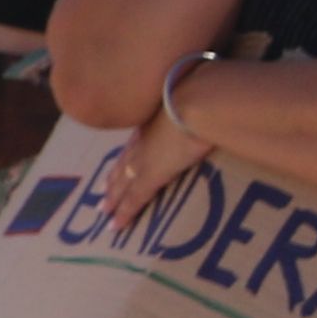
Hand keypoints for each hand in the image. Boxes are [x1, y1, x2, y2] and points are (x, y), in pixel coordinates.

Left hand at [101, 82, 220, 222]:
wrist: (197, 99)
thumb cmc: (203, 91)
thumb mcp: (195, 97)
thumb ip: (199, 102)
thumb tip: (215, 101)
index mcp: (153, 121)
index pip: (135, 144)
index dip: (126, 157)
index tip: (116, 168)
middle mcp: (142, 140)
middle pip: (122, 164)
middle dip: (112, 180)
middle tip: (102, 195)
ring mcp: (143, 157)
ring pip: (121, 182)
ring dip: (113, 197)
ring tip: (104, 211)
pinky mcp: (151, 175)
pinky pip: (133, 198)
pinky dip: (124, 213)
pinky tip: (115, 225)